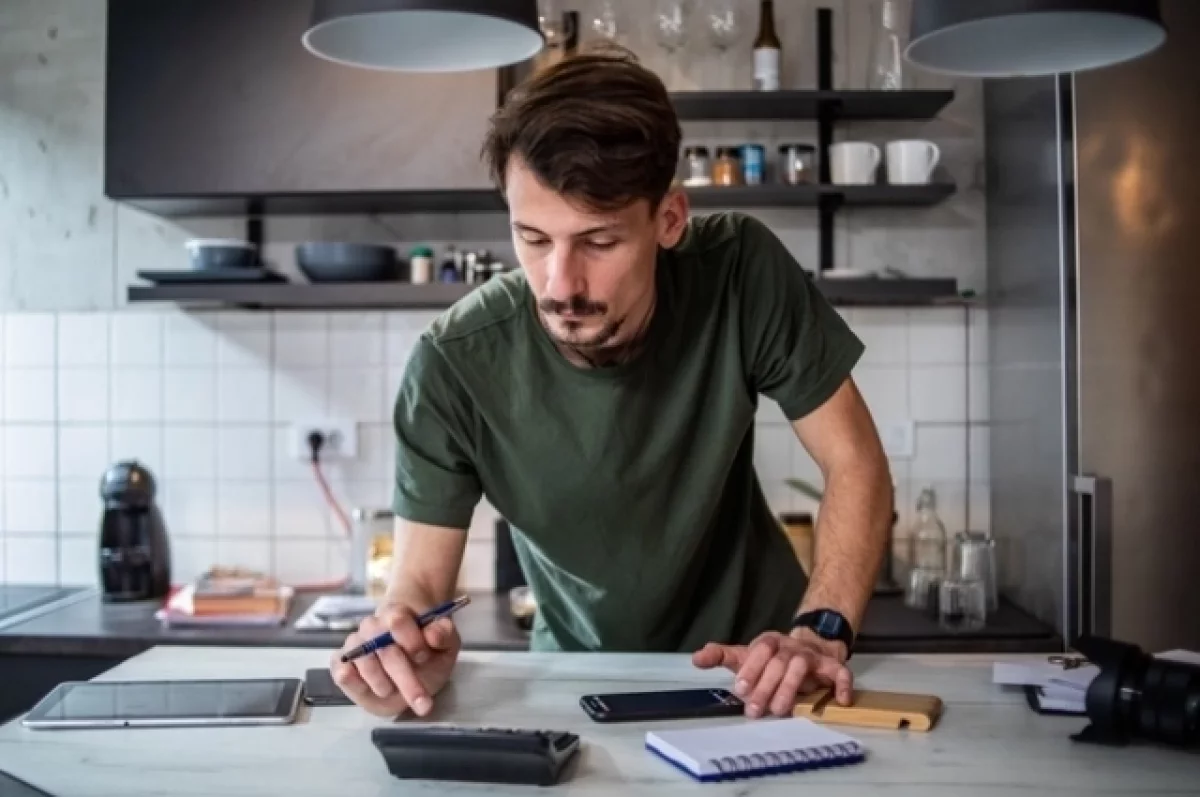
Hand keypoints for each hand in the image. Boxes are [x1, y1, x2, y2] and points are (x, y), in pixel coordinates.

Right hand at [330, 603, 460, 718]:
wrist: (408, 662)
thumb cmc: (426, 650)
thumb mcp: (445, 644)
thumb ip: (444, 635)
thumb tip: (432, 634)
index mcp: (397, 614)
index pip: (398, 620)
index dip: (412, 641)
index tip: (424, 658)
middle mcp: (372, 626)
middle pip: (384, 648)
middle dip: (405, 679)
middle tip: (422, 703)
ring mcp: (354, 644)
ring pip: (362, 661)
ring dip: (380, 682)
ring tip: (392, 691)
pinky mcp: (340, 663)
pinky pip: (340, 671)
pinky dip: (352, 683)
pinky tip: (367, 691)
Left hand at [692, 629, 852, 718]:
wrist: (808, 648)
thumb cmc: (771, 658)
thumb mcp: (745, 655)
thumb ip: (721, 656)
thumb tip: (695, 659)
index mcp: (769, 641)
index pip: (759, 649)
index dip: (751, 668)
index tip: (740, 689)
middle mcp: (790, 646)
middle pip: (779, 662)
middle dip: (766, 686)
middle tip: (754, 710)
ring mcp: (811, 656)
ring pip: (802, 667)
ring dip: (790, 688)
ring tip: (780, 711)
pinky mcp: (830, 666)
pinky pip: (840, 672)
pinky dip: (842, 685)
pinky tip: (839, 700)